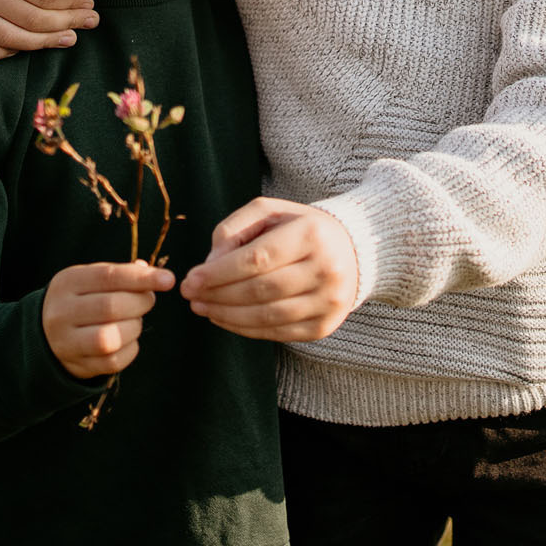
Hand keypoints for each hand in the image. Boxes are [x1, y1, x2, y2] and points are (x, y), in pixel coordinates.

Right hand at [42, 261, 174, 378]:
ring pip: (111, 337)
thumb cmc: (81, 300)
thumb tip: (156, 275)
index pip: (108, 276)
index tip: (168, 280)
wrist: (46, 335)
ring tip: (133, 320)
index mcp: (67, 283)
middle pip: (111, 307)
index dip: (142, 277)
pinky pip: (114, 360)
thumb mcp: (91, 279)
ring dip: (134, 327)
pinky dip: (131, 348)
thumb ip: (122, 274)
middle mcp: (62, 313)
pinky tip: (127, 339)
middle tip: (148, 300)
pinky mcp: (77, 366)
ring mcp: (66, 343)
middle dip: (141, 302)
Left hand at [178, 199, 359, 342]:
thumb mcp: (271, 213)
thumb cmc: (301, 228)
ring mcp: (329, 301)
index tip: (191, 279)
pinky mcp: (325, 326)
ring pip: (267, 316)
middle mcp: (327, 269)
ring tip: (203, 307)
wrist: (353, 251)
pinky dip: (246, 329)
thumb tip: (210, 263)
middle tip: (191, 296)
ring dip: (227, 315)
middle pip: (260, 290)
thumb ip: (235, 228)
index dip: (220, 273)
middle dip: (218, 295)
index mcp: (312, 234)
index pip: (258, 259)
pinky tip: (225, 318)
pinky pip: (278, 332)